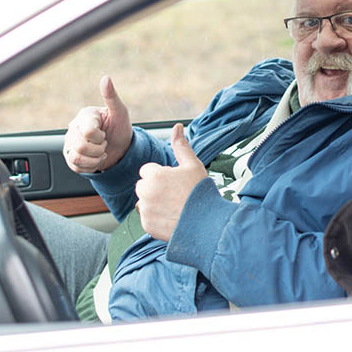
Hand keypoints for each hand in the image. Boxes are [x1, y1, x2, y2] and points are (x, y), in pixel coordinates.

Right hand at [63, 76, 132, 172]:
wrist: (120, 148)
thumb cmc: (120, 128)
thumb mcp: (120, 113)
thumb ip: (112, 96)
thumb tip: (106, 78)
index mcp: (85, 116)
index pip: (88, 132)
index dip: (99, 137)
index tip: (105, 134)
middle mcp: (73, 128)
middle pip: (81, 147)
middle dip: (99, 149)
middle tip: (104, 143)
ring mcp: (70, 143)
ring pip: (77, 157)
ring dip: (95, 159)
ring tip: (100, 152)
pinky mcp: (70, 156)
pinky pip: (75, 166)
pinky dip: (90, 166)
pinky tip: (95, 159)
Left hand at [135, 123, 207, 241]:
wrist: (207, 224)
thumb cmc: (200, 193)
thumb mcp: (193, 165)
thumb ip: (181, 146)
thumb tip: (177, 126)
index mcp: (154, 174)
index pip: (148, 171)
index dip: (162, 175)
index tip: (175, 183)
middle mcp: (145, 192)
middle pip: (144, 186)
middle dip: (155, 189)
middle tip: (176, 195)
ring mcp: (145, 210)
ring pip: (145, 202)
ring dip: (155, 203)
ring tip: (174, 207)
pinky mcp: (147, 225)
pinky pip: (147, 218)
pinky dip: (156, 219)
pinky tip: (172, 218)